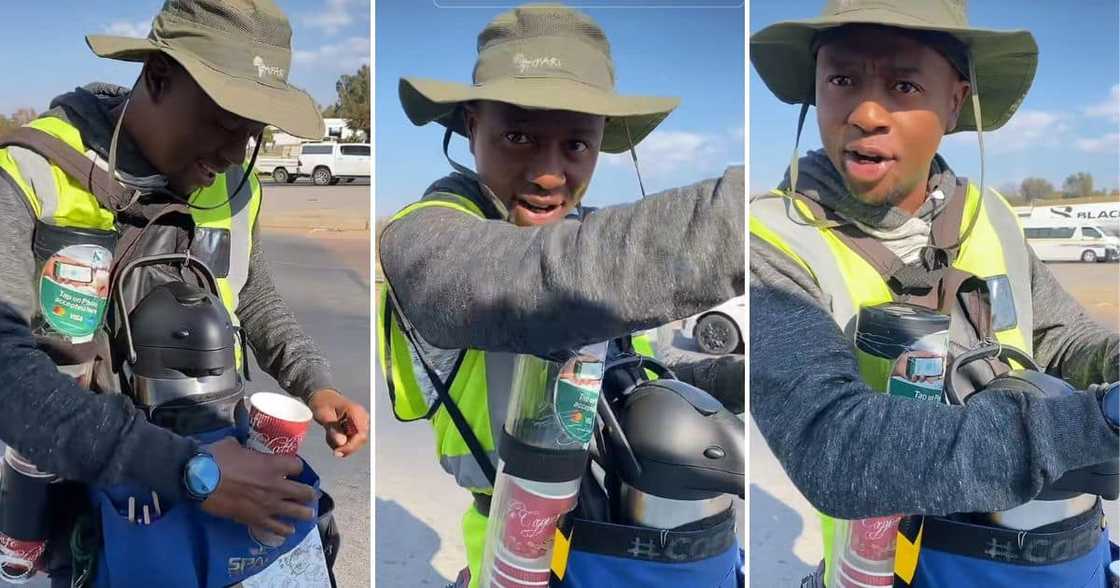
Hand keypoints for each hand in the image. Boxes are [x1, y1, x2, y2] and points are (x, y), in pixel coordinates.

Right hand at [201, 437, 315, 536]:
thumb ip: (246, 448)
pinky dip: (284, 529)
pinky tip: (289, 531)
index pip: (298, 466)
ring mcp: (268, 504)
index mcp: (273, 464)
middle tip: (309, 494)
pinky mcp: (256, 518)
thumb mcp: (235, 445)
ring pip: (296, 511)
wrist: (200, 479)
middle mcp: (277, 485)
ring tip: (308, 514)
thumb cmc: (217, 458)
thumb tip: (242, 446)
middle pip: (304, 491)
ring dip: (304, 512)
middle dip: (308, 493)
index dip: (296, 467)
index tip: (293, 469)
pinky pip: (277, 527)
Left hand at [308, 388, 368, 456]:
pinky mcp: (357, 428)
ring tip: (329, 434)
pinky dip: (341, 442)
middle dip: (345, 446)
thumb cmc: (323, 403)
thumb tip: (341, 443)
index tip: (337, 451)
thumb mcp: (324, 415)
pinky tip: (333, 434)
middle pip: (360, 441)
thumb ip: (333, 428)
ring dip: (341, 444)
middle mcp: (362, 418)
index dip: (351, 446)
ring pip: (355, 443)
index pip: (361, 435)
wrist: (323, 398)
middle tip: (330, 442)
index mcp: (356, 412)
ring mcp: (361, 423)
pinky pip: (352, 441)